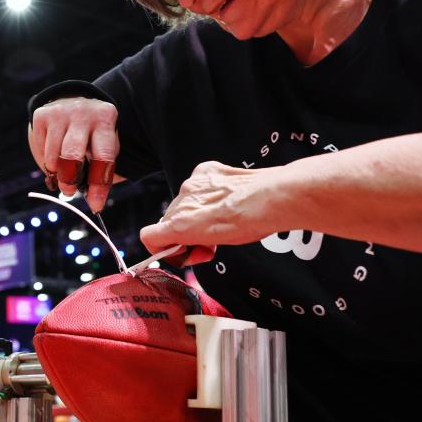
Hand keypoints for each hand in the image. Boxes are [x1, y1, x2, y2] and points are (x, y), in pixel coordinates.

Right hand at [28, 97, 121, 211]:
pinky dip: (47, 161)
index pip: (103, 156)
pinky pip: (40, 150)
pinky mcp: (41, 116)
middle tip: (68, 191)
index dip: (98, 184)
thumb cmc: (92, 133)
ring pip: (53, 156)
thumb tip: (92, 200)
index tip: (95, 205)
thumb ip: (99, 170)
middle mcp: (83, 112)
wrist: (72, 101)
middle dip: (69, 179)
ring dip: (56, 172)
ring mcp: (60, 112)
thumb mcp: (103, 145)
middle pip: (72, 154)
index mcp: (105, 119)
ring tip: (63, 170)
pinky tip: (54, 155)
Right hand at [140, 161, 282, 257]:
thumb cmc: (250, 223)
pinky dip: (207, 193)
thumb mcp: (215, 243)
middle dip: (185, 233)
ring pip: (184, 203)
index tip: (183, 251)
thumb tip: (185, 242)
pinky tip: (226, 199)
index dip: (161, 247)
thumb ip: (192, 241)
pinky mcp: (206, 170)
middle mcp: (182, 202)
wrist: (272, 198)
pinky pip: (197, 185)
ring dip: (196, 213)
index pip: (149, 235)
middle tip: (209, 244)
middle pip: (169, 220)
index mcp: (180, 224)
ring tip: (222, 220)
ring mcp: (193, 183)